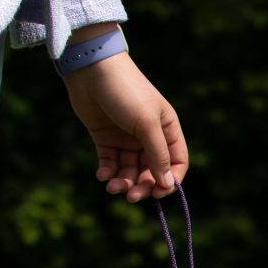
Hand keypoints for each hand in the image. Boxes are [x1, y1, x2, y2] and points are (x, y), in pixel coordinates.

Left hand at [61, 31, 186, 203]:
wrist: (91, 70)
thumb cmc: (126, 92)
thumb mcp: (146, 124)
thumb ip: (158, 155)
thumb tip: (167, 184)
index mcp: (167, 129)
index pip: (176, 162)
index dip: (169, 180)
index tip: (157, 193)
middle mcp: (149, 136)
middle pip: (151, 171)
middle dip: (142, 185)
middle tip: (130, 197)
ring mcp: (126, 138)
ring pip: (129, 170)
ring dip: (122, 182)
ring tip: (111, 186)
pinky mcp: (105, 138)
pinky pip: (110, 162)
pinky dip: (107, 172)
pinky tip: (102, 175)